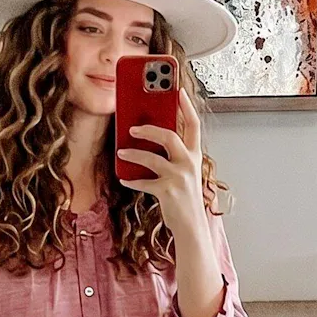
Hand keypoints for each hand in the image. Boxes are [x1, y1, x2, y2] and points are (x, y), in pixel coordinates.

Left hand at [116, 87, 205, 234]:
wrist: (191, 226)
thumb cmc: (184, 198)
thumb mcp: (184, 172)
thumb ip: (173, 155)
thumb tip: (149, 137)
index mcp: (194, 155)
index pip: (194, 124)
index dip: (186, 105)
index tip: (178, 90)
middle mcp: (189, 163)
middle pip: (169, 135)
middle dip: (148, 129)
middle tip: (132, 127)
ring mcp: (179, 177)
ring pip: (152, 157)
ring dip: (133, 153)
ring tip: (121, 152)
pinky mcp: (168, 191)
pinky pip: (144, 181)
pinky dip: (132, 179)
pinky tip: (123, 177)